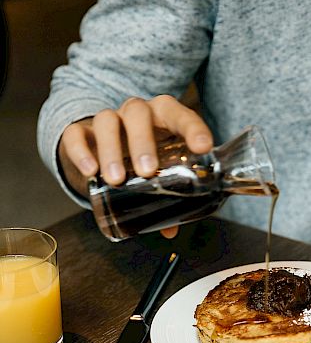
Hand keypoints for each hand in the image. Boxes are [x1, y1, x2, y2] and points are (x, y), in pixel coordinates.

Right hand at [58, 94, 212, 237]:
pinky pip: (76, 134)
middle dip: (143, 142)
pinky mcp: (82, 132)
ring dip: (112, 149)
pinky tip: (90, 171)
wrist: (103, 148)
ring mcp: (109, 120)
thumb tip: (170, 229)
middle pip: (138, 113)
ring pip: (107, 121)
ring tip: (116, 179)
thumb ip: (167, 197)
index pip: (180, 115)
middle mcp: (136, 114)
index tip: (202, 147)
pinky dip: (81, 151)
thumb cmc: (140, 158)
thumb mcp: (158, 172)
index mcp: (163, 119)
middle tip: (147, 172)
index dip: (193, 129)